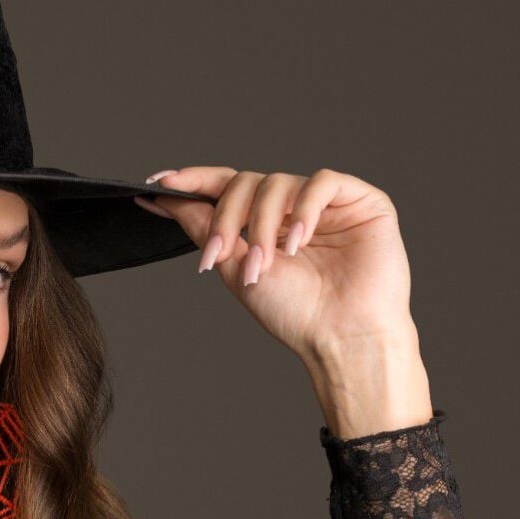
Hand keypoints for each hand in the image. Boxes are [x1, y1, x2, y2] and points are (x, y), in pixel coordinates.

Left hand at [134, 166, 417, 359]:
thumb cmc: (296, 312)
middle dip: (228, 217)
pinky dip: (305, 208)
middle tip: (222, 254)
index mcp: (267, 223)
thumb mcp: (235, 268)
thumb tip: (164, 198)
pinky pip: (323, 181)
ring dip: (264, 224)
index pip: (227, 187)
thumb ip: (204, 228)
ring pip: (278, 183)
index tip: (158, 182)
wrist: (341, 337)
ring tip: (266, 262)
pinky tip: (300, 240)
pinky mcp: (361, 201)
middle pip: (247, 183)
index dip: (194, 181)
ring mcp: (327, 204)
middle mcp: (295, 208)